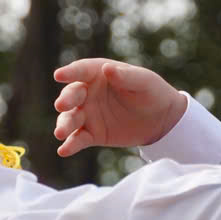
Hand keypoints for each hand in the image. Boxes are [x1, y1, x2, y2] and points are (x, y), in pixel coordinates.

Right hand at [52, 60, 187, 155]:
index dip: (70, 72)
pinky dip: (70, 145)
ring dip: (64, 125)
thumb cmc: (151, 92)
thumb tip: (107, 69)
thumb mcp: (143, 81)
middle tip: (62, 105)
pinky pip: (78, 139)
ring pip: (70, 118)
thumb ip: (125, 76)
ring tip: (61, 133)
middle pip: (71, 95)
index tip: (58, 75)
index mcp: (98, 74)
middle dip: (65, 100)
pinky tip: (64, 151)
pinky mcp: (92, 134)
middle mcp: (87, 93)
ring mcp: (88, 114)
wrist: (161, 119)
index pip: (81, 71)